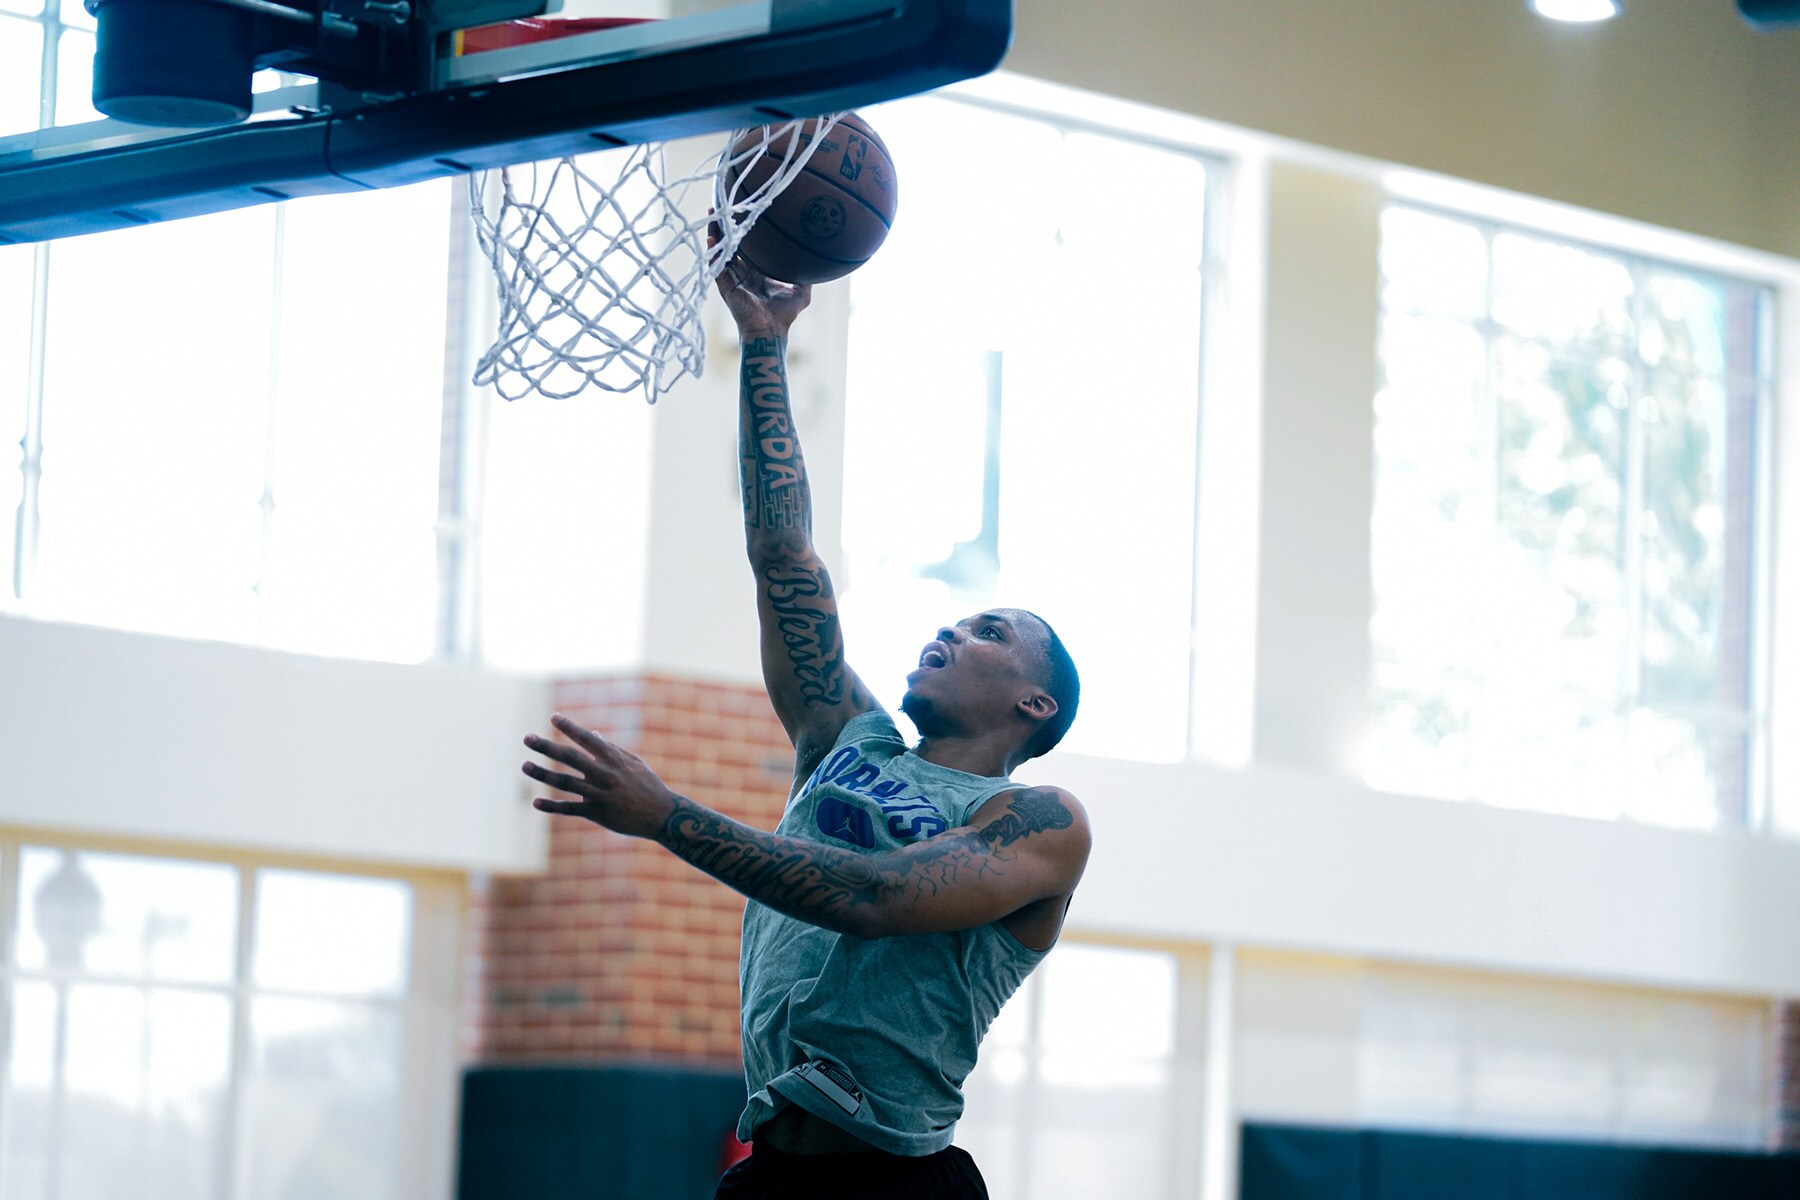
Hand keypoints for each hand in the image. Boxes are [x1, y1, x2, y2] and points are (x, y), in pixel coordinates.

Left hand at [522, 714, 678, 839]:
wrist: (662, 815)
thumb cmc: (648, 785)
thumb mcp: (634, 763)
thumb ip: (611, 749)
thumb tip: (593, 734)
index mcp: (614, 759)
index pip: (587, 739)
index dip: (569, 727)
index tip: (553, 717)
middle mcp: (605, 774)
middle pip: (570, 757)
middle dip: (547, 746)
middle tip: (527, 738)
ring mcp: (600, 794)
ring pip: (565, 782)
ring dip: (542, 773)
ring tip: (524, 766)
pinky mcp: (597, 813)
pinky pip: (570, 809)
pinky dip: (553, 806)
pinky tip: (536, 802)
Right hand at [711, 220, 809, 338]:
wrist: (772, 332)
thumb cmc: (785, 314)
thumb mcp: (801, 291)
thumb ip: (807, 275)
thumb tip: (820, 261)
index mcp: (755, 270)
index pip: (746, 245)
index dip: (743, 229)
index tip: (743, 210)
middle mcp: (740, 272)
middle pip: (729, 243)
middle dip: (724, 225)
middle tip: (722, 204)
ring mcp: (731, 279)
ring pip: (720, 251)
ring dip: (715, 233)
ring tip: (712, 215)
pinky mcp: (725, 287)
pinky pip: (717, 267)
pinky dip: (714, 254)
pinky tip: (712, 239)